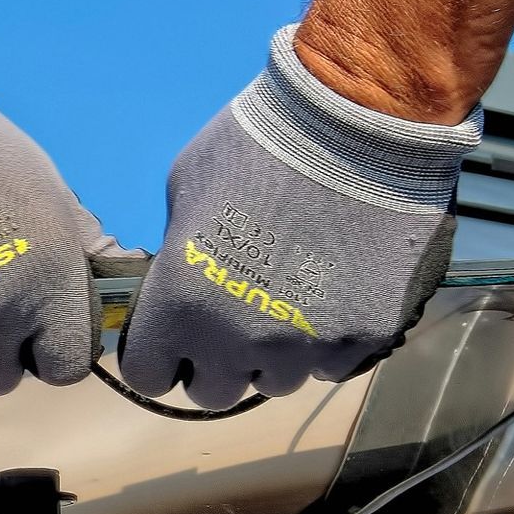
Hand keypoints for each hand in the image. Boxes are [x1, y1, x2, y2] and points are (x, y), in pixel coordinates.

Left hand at [118, 26, 479, 408]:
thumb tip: (185, 280)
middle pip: (213, 392)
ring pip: (278, 382)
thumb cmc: (257, 140)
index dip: (161, 355)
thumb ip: (179, 253)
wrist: (357, 121)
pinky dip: (328, 340)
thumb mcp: (187, 189)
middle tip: (234, 318)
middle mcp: (240, 341)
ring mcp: (306, 346)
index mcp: (182, 305)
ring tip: (291, 299)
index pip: (150, 375)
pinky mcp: (363, 339)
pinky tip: (334, 292)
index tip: (176, 336)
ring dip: (275, 353)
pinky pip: (333, 365)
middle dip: (216, 362)